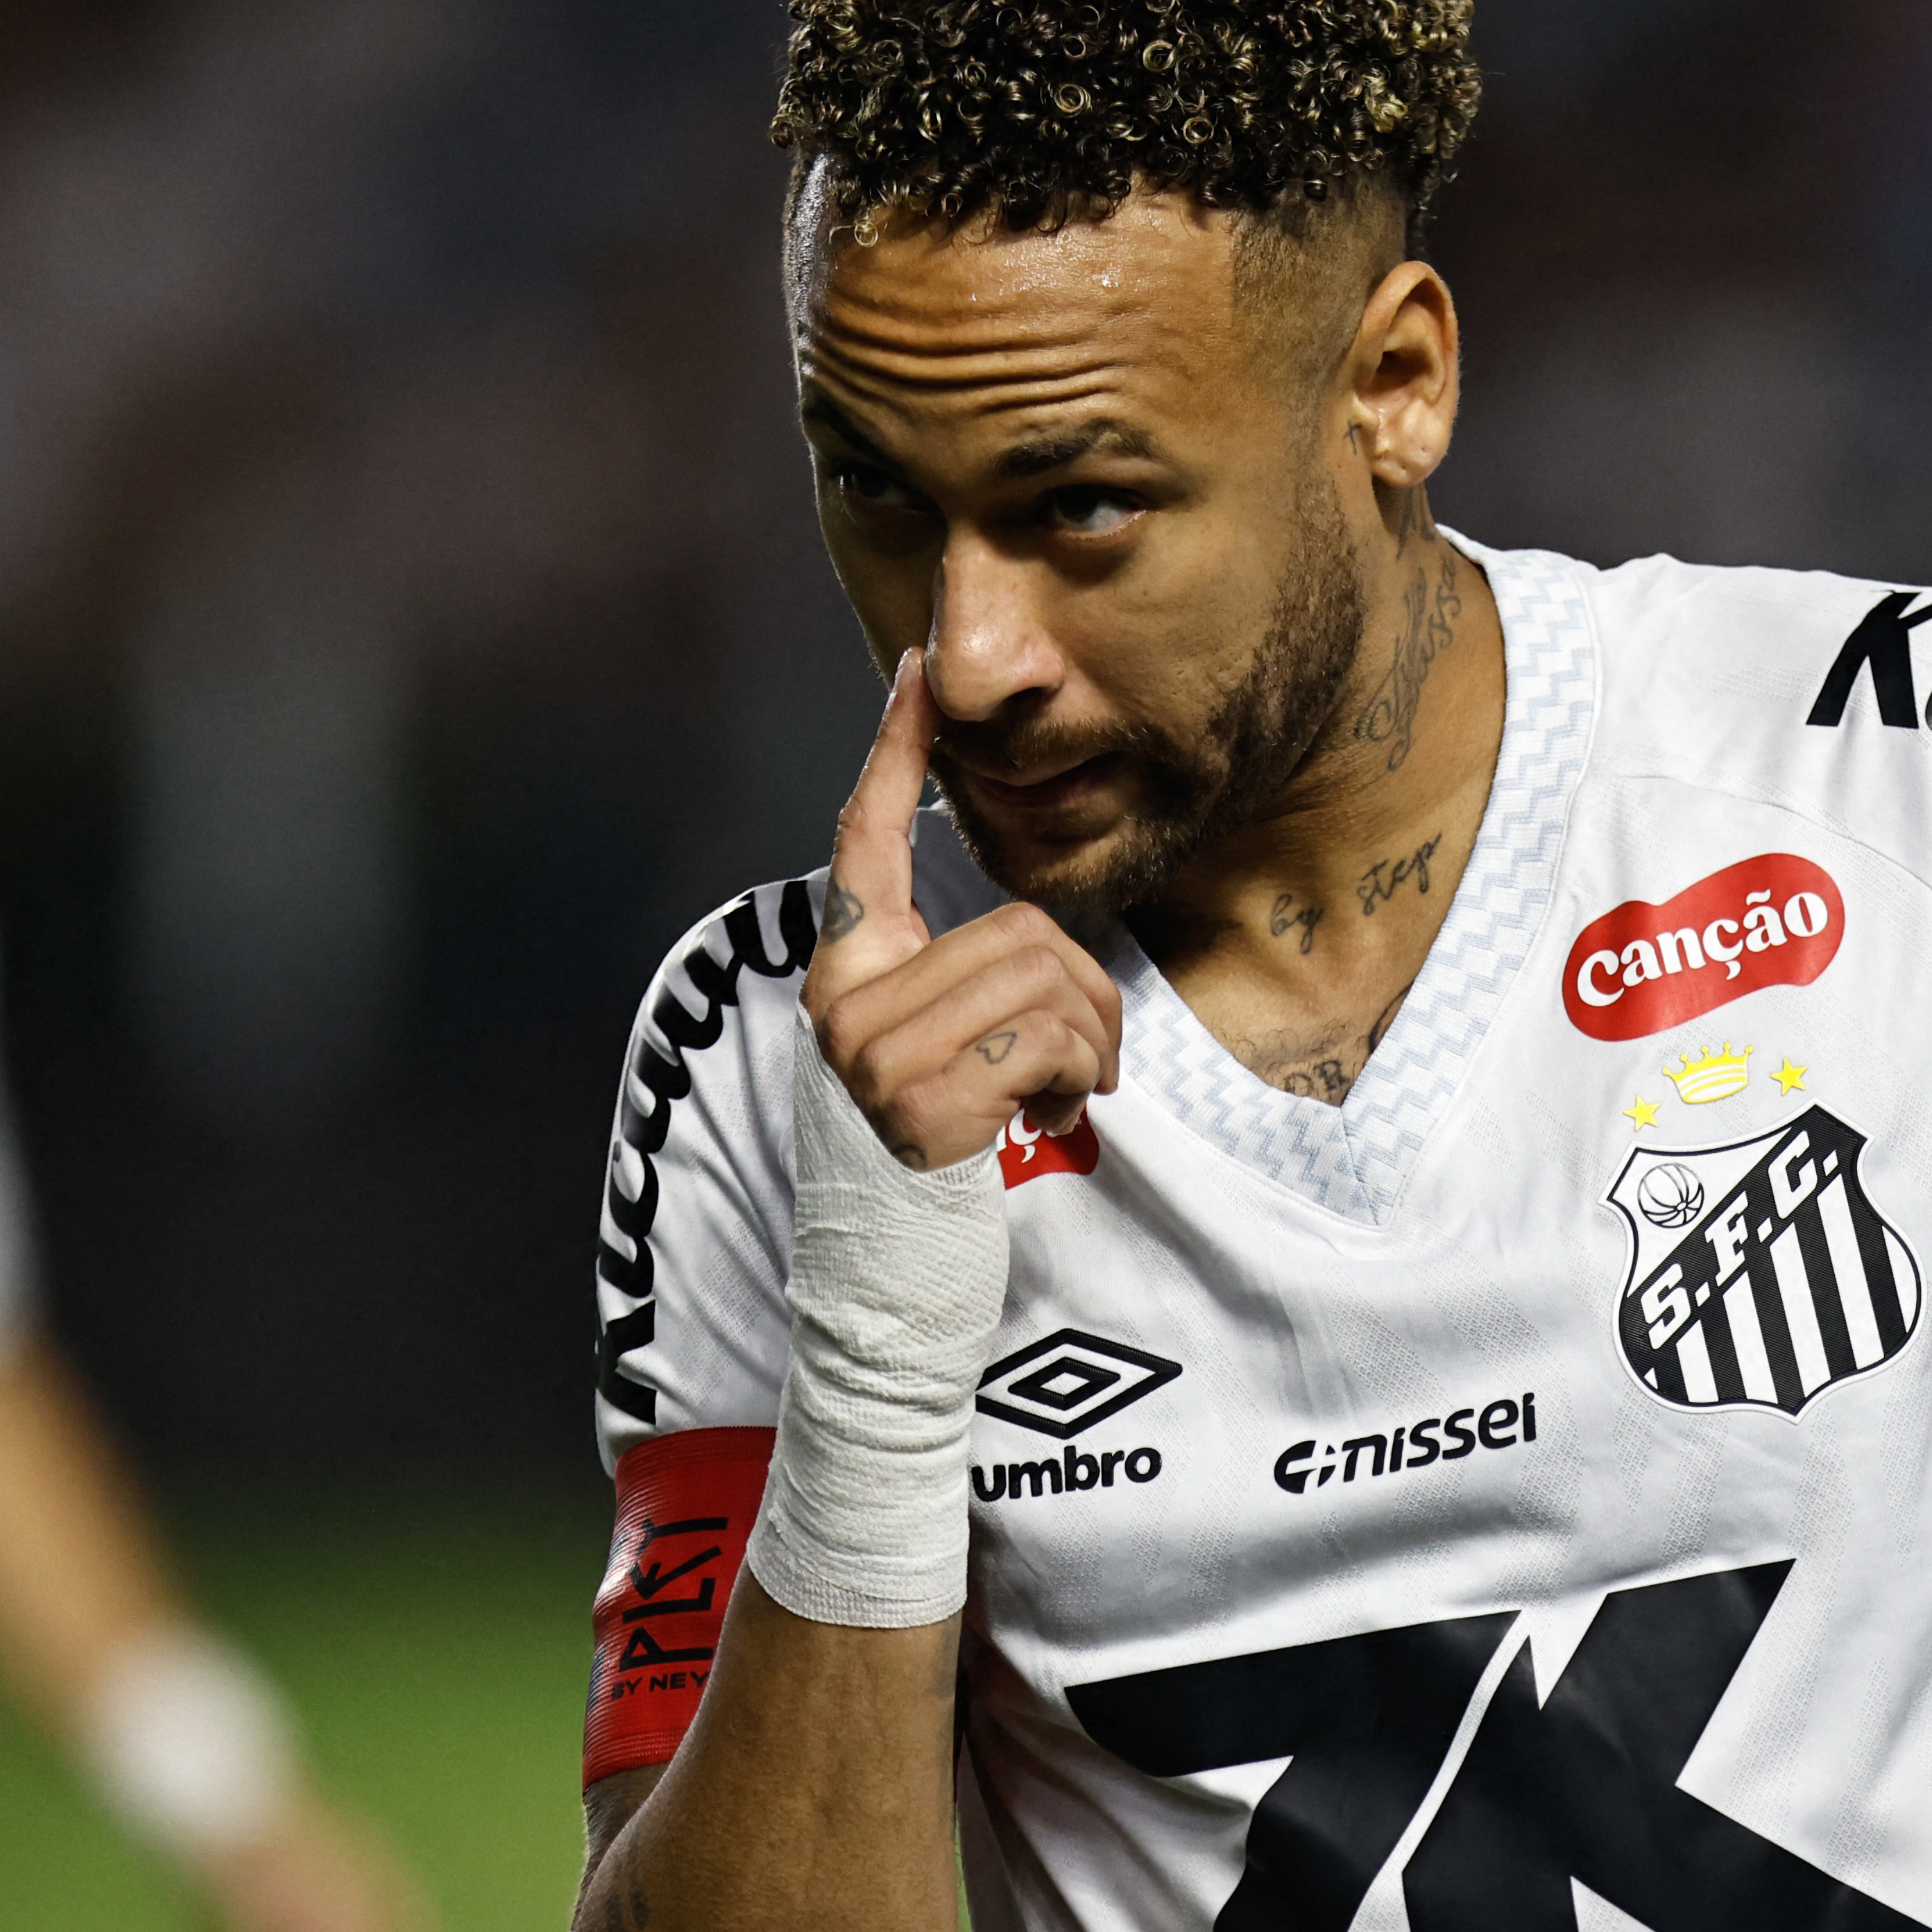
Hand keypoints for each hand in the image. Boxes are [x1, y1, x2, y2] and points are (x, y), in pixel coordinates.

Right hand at [811, 652, 1121, 1171]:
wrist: (893, 1260)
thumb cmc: (933, 1139)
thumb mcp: (929, 1042)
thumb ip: (954, 973)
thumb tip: (1030, 943)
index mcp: (845, 969)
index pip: (866, 839)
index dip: (894, 753)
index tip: (917, 671)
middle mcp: (844, 1000)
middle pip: (1019, 930)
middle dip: (1084, 997)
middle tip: (1076, 1063)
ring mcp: (875, 1051)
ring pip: (1043, 979)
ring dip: (1087, 1043)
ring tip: (1056, 1093)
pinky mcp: (921, 1098)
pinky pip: (1047, 1039)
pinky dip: (1075, 1081)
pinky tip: (1043, 1120)